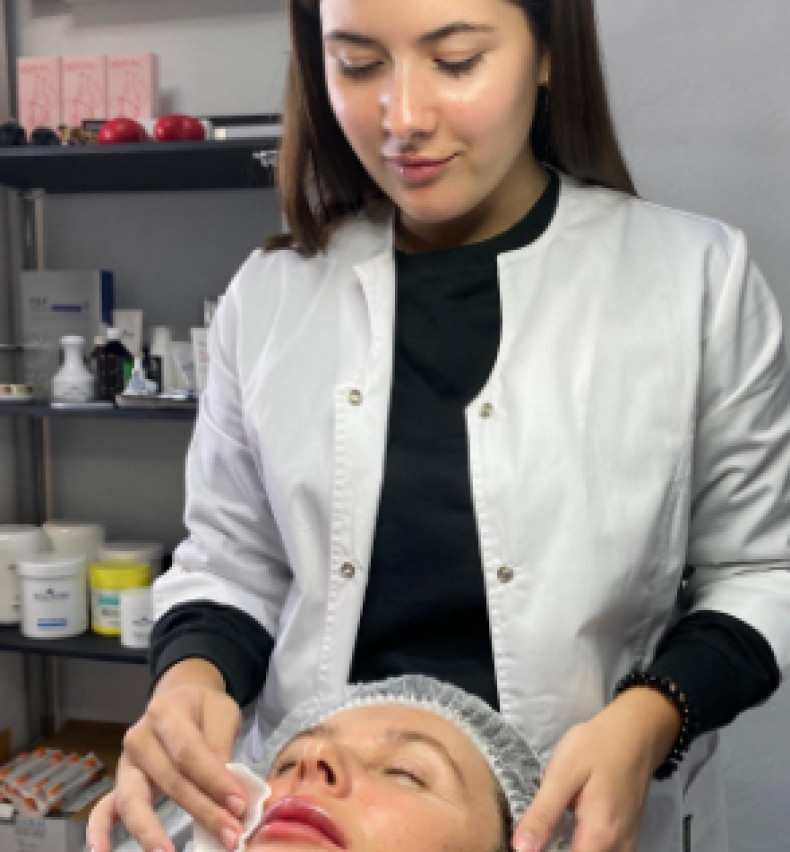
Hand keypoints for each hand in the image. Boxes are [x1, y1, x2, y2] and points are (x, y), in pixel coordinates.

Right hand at [86, 659, 246, 851]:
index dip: (214, 780)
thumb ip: (221, 746)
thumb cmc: (203, 707)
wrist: (181, 697)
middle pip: (168, 779)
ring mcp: (126, 763)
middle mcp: (139, 738)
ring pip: (133, 801)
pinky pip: (104, 810)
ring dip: (151, 832)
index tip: (239, 805)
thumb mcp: (221, 712)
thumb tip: (227, 791)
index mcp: (165, 712)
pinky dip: (99, 832)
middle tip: (230, 835)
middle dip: (201, 810)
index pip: (189, 751)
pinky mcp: (121, 784)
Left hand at [512, 688, 681, 851]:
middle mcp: (618, 849)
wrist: (635, 732)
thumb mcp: (563, 773)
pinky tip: (568, 831)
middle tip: (539, 831)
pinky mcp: (627, 837)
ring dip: (573, 847)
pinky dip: (586, 846)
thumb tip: (521, 849)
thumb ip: (543, 813)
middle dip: (557, 849)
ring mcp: (626, 845)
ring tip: (551, 830)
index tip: (530, 844)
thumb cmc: (596, 747)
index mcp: (599, 836)